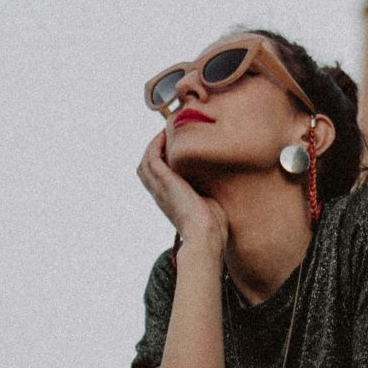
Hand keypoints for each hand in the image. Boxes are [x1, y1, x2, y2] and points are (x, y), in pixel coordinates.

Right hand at [137, 129, 227, 253]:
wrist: (206, 236)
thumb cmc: (213, 227)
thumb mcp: (210, 204)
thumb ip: (209, 192)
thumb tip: (222, 182)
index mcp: (169, 200)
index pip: (156, 179)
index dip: (162, 162)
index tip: (175, 148)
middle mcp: (160, 194)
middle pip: (145, 168)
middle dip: (155, 150)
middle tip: (169, 136)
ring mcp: (160, 188)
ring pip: (145, 161)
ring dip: (154, 144)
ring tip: (167, 132)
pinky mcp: (164, 182)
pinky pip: (152, 157)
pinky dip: (156, 145)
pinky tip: (167, 135)